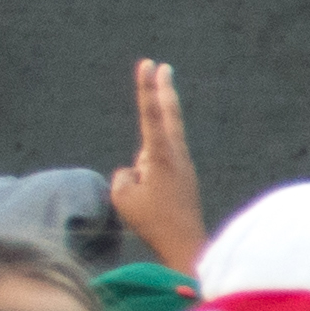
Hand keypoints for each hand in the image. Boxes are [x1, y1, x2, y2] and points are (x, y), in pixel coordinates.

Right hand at [110, 56, 205, 272]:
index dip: (146, 88)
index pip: (151, 113)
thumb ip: (125, 175)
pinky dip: (149, 175)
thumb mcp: (123, 196)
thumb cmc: (152, 221)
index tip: (148, 64)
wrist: (186, 246)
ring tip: (146, 199)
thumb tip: (135, 170)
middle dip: (163, 90)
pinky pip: (159, 169)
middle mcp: (176, 155)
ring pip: (159, 150)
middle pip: (169, 115)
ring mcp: (184, 166)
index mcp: (160, 155)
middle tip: (162, 66)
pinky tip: (151, 203)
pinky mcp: (184, 179)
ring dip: (145, 165)